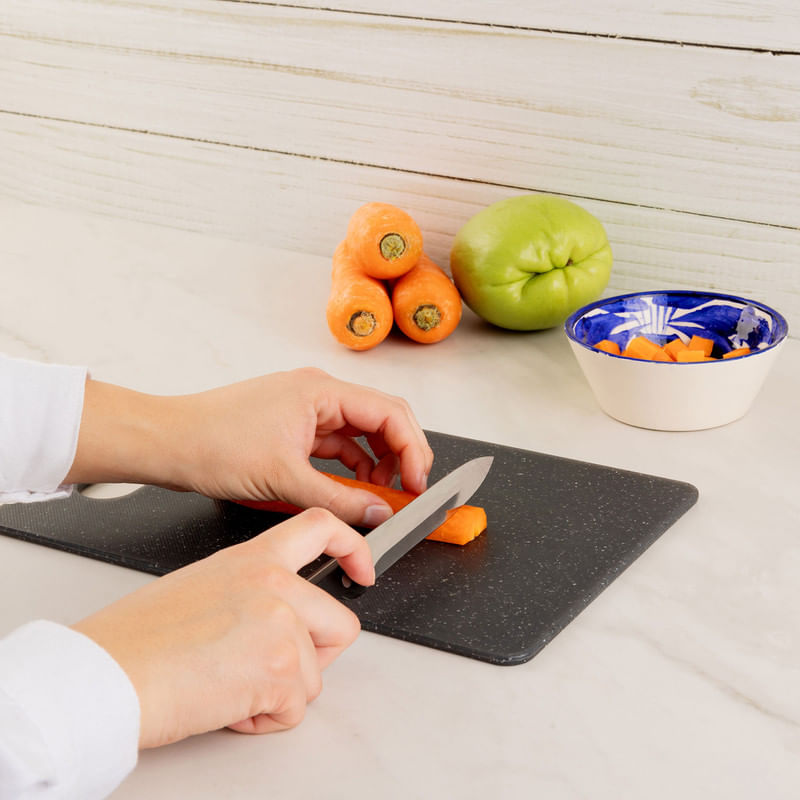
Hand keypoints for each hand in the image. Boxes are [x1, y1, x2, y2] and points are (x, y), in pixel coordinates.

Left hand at [66, 367, 433, 526]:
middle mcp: (319, 393)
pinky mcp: (295, 428)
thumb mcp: (284, 479)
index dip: (413, 449)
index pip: (390, 412)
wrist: (169, 442)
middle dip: (401, 455)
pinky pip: (337, 446)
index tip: (417, 484)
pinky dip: (351, 468)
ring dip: (377, 464)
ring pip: (361, 434)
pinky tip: (354, 491)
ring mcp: (307, 409)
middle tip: (408, 492)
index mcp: (322, 391)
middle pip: (382, 420)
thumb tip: (380, 513)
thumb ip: (340, 500)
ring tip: (380, 498)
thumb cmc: (213, 444)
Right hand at [72, 508, 374, 747]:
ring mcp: (281, 623)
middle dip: (313, 657)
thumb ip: (255, 591)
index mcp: (254, 559)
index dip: (353, 547)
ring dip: (278, 692)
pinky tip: (225, 702)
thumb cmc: (136, 637)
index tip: (362, 569)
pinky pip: (295, 709)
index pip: (321, 527)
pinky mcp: (279, 666)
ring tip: (227, 683)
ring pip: (316, 674)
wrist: (104, 674)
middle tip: (266, 667)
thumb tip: (283, 618)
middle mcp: (275, 583)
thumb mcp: (203, 586)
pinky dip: (263, 718)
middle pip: (340, 623)